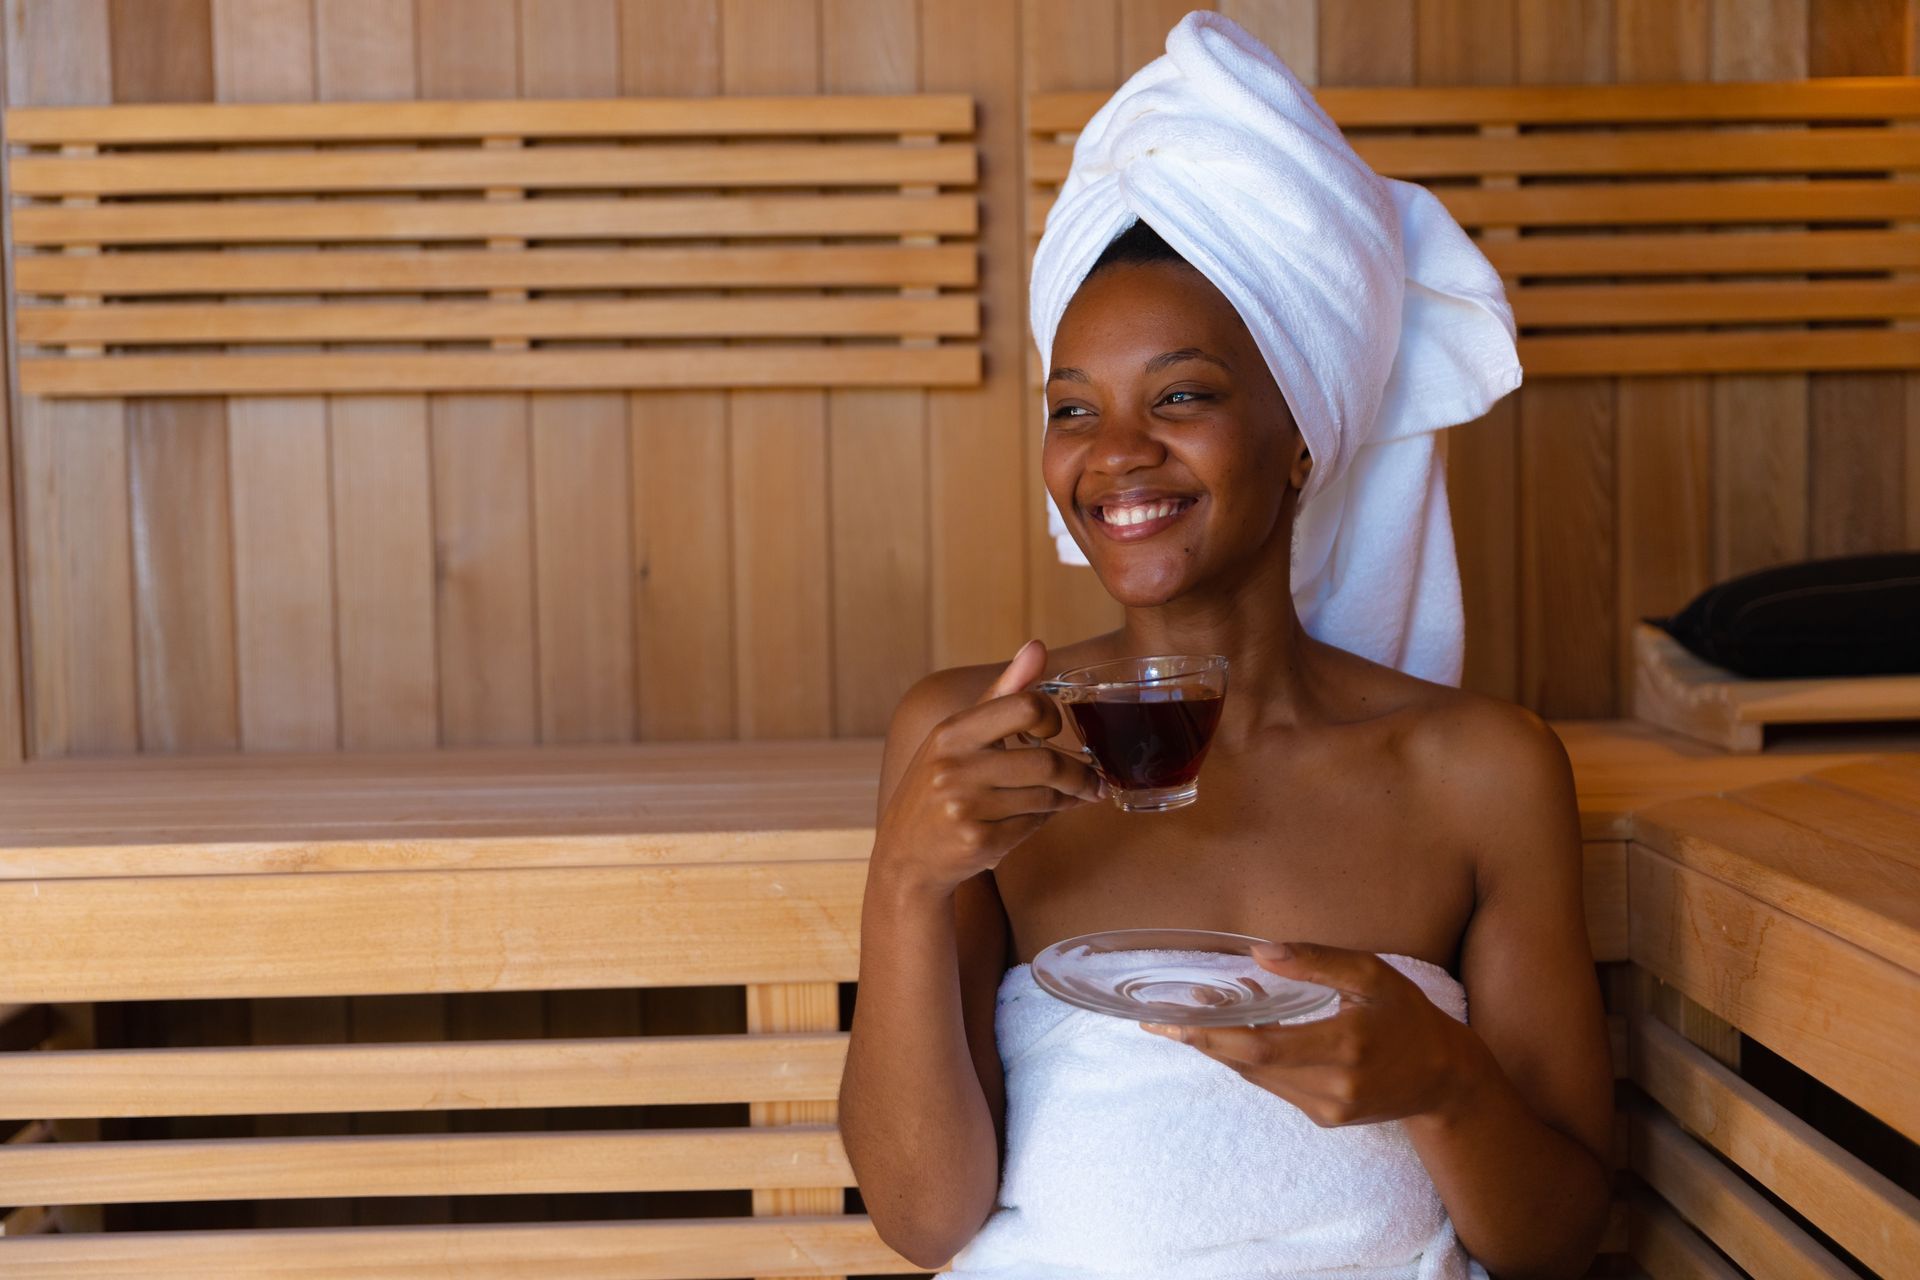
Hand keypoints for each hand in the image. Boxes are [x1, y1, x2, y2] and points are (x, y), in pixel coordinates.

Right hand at [872, 640, 1106, 898]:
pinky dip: (1042, 824)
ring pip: (1045, 798)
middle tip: (1090, 782)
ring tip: (1064, 800)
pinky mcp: (977, 842)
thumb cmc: (938, 786)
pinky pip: (1033, 828)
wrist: (904, 855)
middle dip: (1078, 775)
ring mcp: (963, 807)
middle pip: (1046, 761)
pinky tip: (1033, 821)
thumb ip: (1002, 692)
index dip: (1052, 717)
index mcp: (951, 732)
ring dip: (1063, 801)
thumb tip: (1037, 646)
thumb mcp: (958, 736)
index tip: (1053, 730)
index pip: (1025, 706)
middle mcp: (953, 767)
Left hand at [1141, 942, 1485, 1127]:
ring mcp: (1328, 1109)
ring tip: (1190, 1019)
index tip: (1173, 1021)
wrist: (1444, 1078)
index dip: (1212, 1034)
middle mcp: (1334, 1085)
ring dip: (1222, 1049)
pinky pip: (1274, 1086)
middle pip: (1250, 1065)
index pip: (1261, 1045)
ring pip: (1257, 1078)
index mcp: (1346, 1045)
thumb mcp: (1372, 975)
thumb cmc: (1408, 1016)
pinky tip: (1234, 1035)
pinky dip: (1249, 1061)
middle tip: (1160, 1022)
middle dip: (1203, 1041)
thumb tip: (1260, 952)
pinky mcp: (1325, 1118)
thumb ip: (1317, 961)